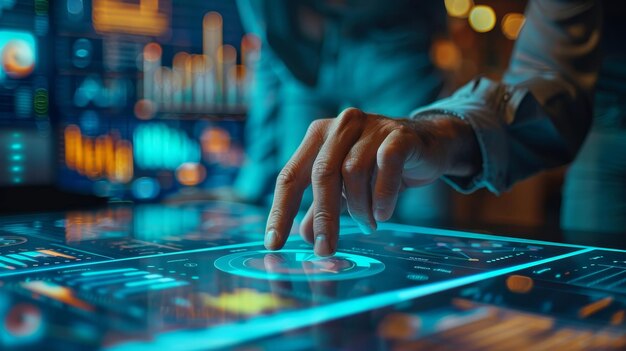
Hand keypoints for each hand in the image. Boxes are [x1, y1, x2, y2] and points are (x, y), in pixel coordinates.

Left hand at [264, 108, 479, 255]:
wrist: (429, 144)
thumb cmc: (379, 166)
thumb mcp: (345, 189)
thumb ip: (322, 208)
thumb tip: (304, 237)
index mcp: (318, 136)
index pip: (290, 176)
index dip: (280, 211)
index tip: (273, 244)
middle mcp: (340, 126)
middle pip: (322, 174)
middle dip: (323, 217)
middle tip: (326, 250)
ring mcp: (370, 126)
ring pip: (353, 172)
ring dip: (359, 207)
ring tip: (368, 223)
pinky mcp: (399, 134)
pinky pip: (386, 165)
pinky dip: (383, 195)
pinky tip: (383, 214)